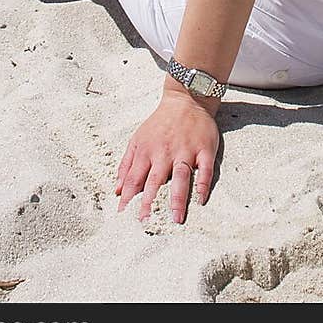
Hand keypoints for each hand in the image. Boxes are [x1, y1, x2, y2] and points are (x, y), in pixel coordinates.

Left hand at [115, 89, 220, 223]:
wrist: (186, 99)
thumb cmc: (160, 124)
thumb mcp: (138, 139)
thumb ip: (126, 164)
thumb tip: (118, 190)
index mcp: (147, 151)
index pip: (134, 178)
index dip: (128, 198)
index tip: (123, 216)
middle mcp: (165, 152)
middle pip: (155, 180)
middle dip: (149, 202)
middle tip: (145, 223)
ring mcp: (186, 150)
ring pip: (181, 176)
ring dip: (178, 198)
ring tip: (176, 218)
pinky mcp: (204, 149)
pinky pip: (205, 170)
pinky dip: (203, 184)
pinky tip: (201, 199)